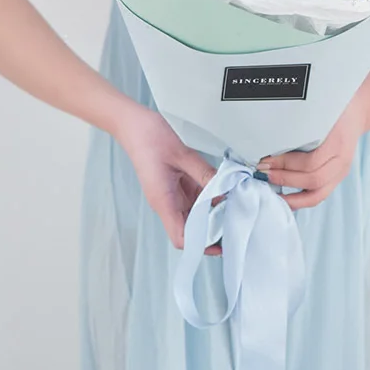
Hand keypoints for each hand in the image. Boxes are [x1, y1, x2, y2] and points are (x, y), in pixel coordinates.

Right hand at [114, 104, 220, 254]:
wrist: (133, 124)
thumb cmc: (150, 138)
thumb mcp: (182, 154)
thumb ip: (205, 173)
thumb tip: (227, 190)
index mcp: (163, 201)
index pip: (181, 237)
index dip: (202, 244)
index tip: (223, 241)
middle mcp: (166, 203)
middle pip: (190, 230)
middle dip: (212, 231)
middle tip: (237, 223)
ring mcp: (171, 195)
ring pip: (194, 215)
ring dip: (212, 214)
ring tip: (235, 208)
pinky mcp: (175, 186)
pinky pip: (194, 199)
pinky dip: (209, 199)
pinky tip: (224, 192)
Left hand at [260, 89, 367, 210]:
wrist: (359, 110)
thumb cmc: (335, 107)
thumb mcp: (320, 110)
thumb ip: (301, 123)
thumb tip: (270, 137)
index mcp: (338, 141)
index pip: (310, 161)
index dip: (285, 164)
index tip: (265, 159)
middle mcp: (342, 160)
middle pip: (313, 179)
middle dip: (284, 178)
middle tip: (263, 171)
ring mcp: (342, 171)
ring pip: (317, 194)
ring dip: (291, 196)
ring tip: (271, 189)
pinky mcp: (337, 178)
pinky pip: (319, 196)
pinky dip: (301, 201)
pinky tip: (285, 199)